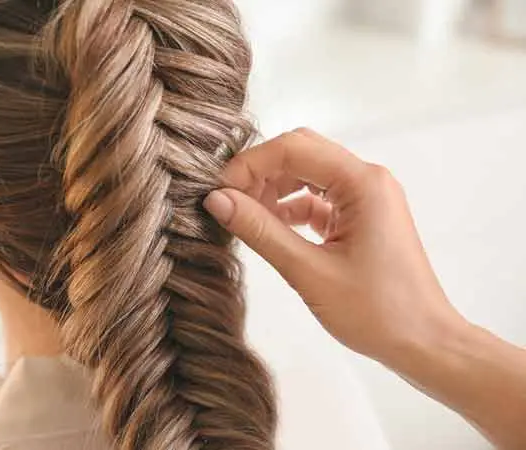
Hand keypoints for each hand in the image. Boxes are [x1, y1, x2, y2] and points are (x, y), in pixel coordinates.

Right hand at [205, 129, 465, 362]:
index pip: (293, 148)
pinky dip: (289, 207)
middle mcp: (367, 178)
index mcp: (362, 182)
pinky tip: (268, 228)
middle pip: (300, 152)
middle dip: (259, 172)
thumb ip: (260, 231)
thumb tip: (217, 200)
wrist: (424, 343)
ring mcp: (367, 196)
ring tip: (244, 217)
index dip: (249, 165)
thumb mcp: (309, 272)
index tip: (218, 194)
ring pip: (307, 173)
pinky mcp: (362, 216)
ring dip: (272, 189)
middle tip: (227, 202)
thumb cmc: (376, 312)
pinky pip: (318, 198)